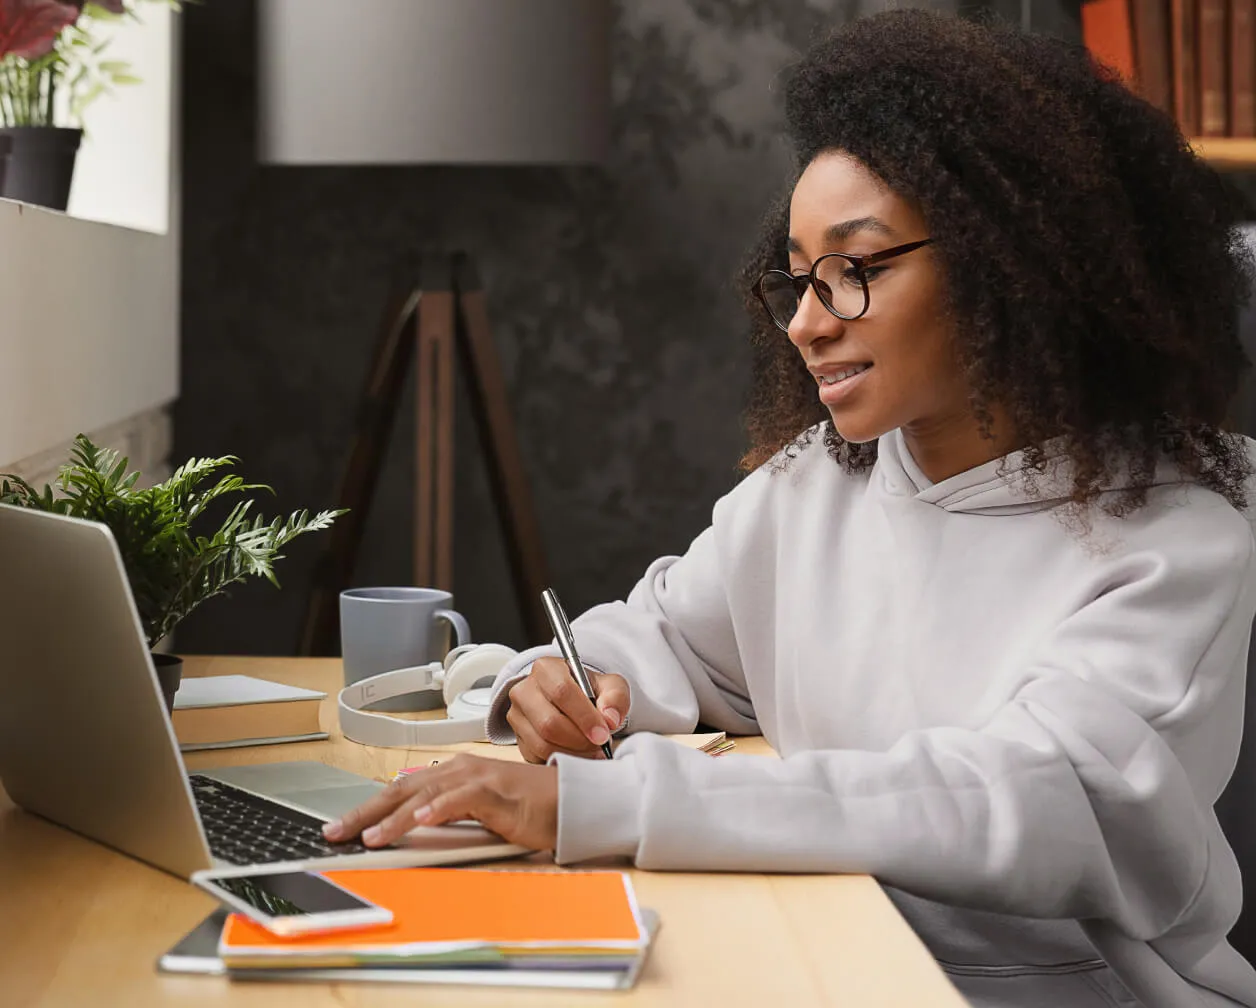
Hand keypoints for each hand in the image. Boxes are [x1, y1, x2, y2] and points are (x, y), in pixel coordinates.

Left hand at [322, 754, 558, 850]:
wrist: (566, 800)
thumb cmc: (526, 808)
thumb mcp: (476, 812)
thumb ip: (446, 813)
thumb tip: (412, 826)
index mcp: (452, 773)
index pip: (400, 791)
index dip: (368, 808)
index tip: (342, 827)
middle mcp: (459, 770)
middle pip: (402, 790)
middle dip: (365, 812)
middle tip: (335, 831)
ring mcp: (476, 779)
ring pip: (424, 796)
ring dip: (394, 817)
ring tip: (369, 835)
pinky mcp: (494, 792)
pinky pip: (460, 800)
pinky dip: (438, 810)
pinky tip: (420, 821)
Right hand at [506, 657, 629, 763]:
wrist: (573, 701)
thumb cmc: (590, 691)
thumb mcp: (610, 686)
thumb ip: (615, 698)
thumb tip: (610, 719)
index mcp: (546, 669)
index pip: (562, 692)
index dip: (585, 717)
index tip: (603, 734)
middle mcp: (524, 690)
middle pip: (549, 723)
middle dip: (579, 740)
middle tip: (600, 745)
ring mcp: (517, 716)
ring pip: (542, 744)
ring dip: (573, 753)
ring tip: (593, 750)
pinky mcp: (518, 738)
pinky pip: (538, 757)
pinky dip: (562, 760)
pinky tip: (578, 754)